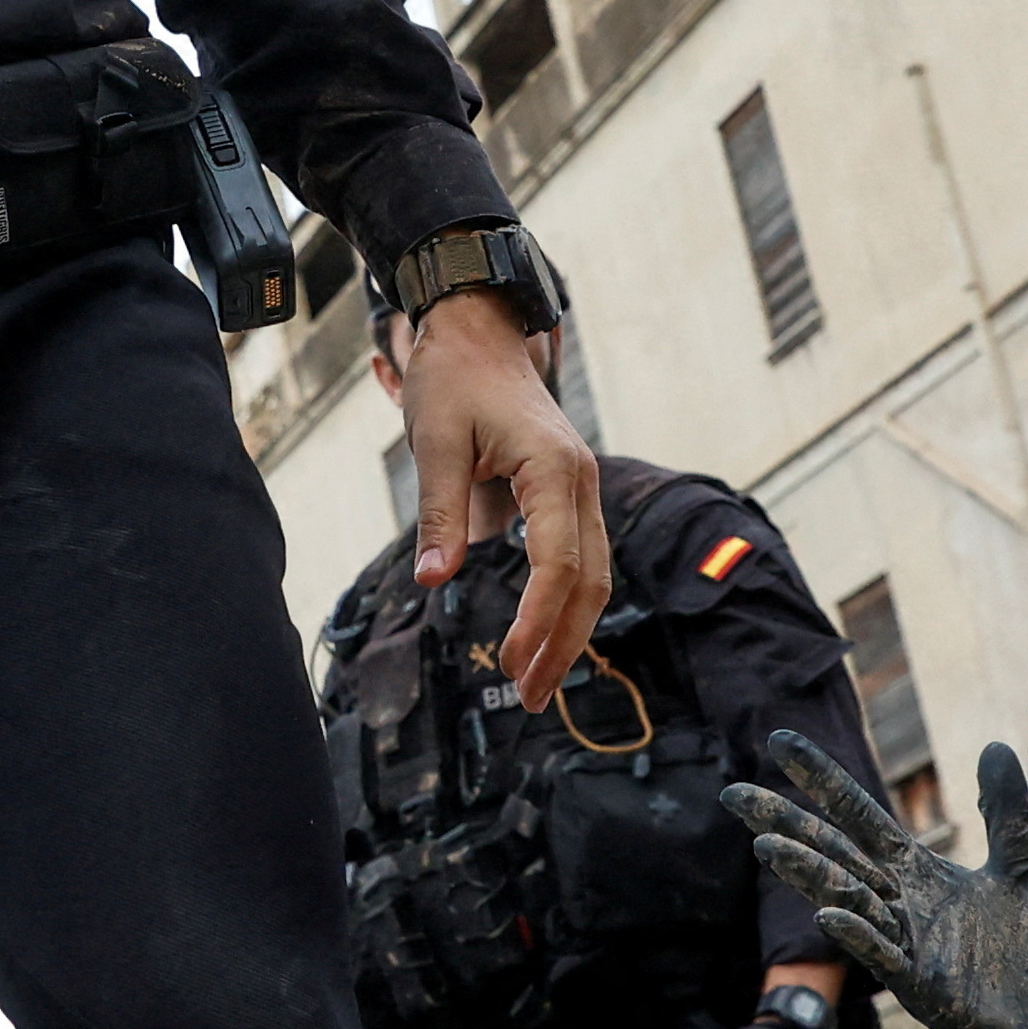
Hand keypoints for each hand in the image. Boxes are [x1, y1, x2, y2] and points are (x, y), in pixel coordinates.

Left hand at [396, 286, 604, 706]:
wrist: (478, 331)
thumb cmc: (454, 379)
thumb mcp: (435, 442)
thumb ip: (439, 512)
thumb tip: (435, 579)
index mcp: (553, 468)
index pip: (558, 562)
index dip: (538, 618)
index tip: (511, 662)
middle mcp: (580, 481)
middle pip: (588, 580)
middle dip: (562, 643)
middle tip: (528, 697)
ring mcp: (581, 487)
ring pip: (592, 574)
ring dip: (568, 629)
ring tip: (535, 680)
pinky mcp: (568, 492)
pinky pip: (580, 557)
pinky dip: (566, 602)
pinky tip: (544, 635)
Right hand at [729, 736, 1027, 1028]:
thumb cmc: (1025, 955)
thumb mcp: (1019, 869)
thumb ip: (1004, 811)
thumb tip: (995, 745)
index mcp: (917, 873)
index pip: (859, 816)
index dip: (822, 779)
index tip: (780, 742)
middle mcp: (900, 903)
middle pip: (833, 853)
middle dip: (786, 822)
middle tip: (734, 794)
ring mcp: (905, 943)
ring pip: (845, 899)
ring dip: (807, 874)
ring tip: (765, 844)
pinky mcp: (922, 986)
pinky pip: (881, 956)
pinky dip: (856, 934)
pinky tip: (827, 914)